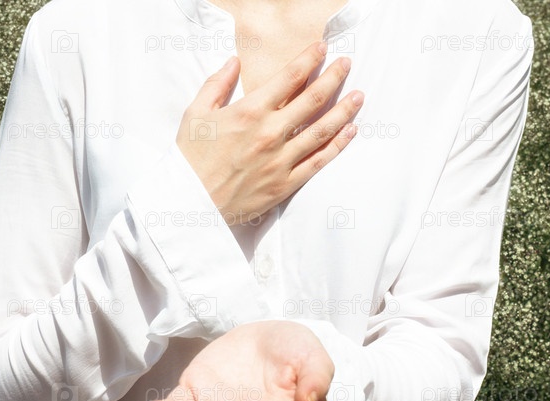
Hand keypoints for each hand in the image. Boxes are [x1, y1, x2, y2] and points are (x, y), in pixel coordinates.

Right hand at [176, 42, 364, 223]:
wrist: (190, 203)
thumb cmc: (190, 158)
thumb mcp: (195, 113)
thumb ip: (217, 84)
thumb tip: (234, 62)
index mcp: (249, 112)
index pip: (289, 78)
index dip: (309, 60)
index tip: (322, 48)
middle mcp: (270, 133)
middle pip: (312, 100)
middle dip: (333, 78)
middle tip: (347, 64)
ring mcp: (280, 160)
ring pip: (321, 131)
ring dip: (343, 110)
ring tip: (359, 96)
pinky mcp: (285, 184)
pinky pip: (318, 162)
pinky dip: (337, 146)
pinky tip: (350, 132)